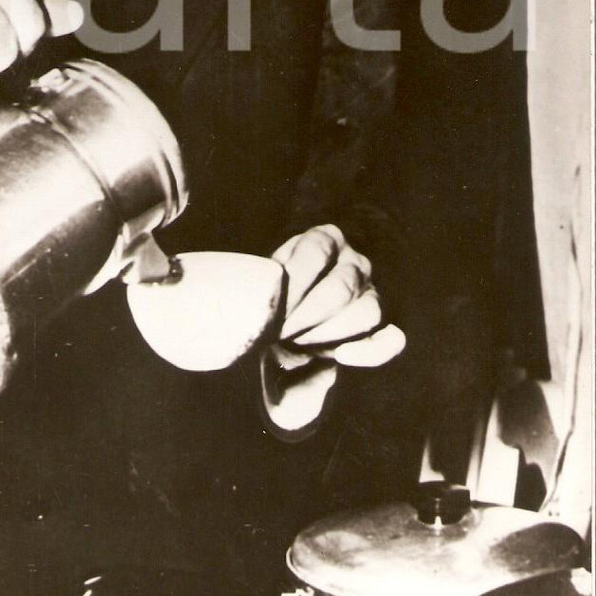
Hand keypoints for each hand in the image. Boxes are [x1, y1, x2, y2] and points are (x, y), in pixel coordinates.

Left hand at [259, 224, 404, 437]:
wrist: (287, 329)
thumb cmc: (272, 301)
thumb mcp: (261, 282)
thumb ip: (252, 282)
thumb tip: (205, 288)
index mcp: (323, 238)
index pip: (315, 252)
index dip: (294, 283)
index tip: (273, 310)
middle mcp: (354, 261)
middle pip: (341, 286)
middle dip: (308, 315)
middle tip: (281, 333)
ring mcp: (372, 292)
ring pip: (367, 310)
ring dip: (330, 333)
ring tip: (300, 344)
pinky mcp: (381, 327)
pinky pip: (390, 339)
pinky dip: (369, 351)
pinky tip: (341, 357)